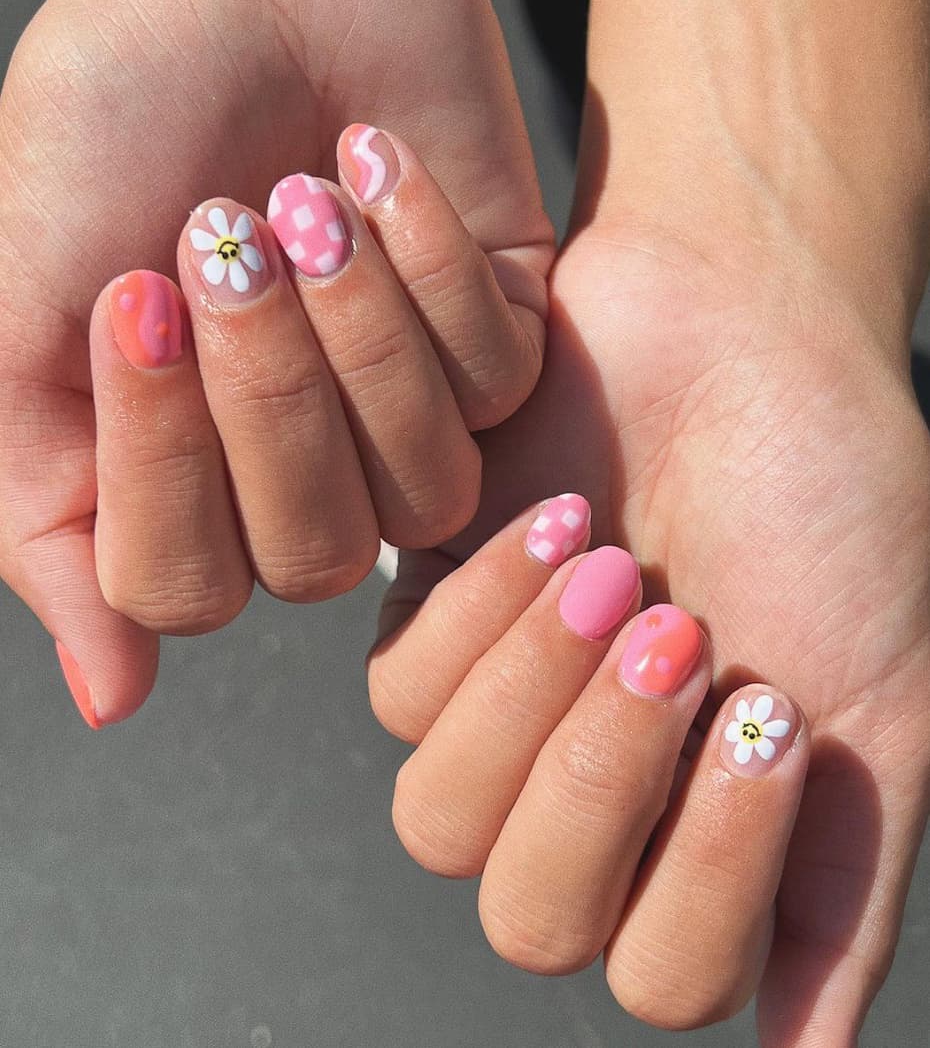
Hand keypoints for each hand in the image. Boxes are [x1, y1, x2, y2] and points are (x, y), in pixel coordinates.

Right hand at [88, 128, 542, 660]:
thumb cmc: (111, 117)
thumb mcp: (24, 315)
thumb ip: (47, 514)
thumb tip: (115, 700)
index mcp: (186, 477)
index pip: (188, 586)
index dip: (163, 461)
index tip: (129, 297)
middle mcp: (303, 468)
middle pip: (317, 549)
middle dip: (268, 393)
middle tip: (221, 238)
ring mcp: (408, 410)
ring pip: (423, 483)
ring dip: (356, 335)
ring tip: (301, 197)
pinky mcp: (496, 337)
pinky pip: (496, 378)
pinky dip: (430, 266)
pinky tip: (378, 165)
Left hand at [374, 223, 929, 1041]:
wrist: (748, 331)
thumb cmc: (834, 500)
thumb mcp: (885, 700)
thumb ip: (845, 886)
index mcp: (704, 831)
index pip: (664, 972)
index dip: (712, 871)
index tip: (775, 710)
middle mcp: (597, 794)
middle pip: (530, 915)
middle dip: (606, 778)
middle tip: (680, 630)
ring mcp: (505, 715)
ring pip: (440, 820)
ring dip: (536, 699)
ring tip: (616, 572)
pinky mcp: (432, 620)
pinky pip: (398, 690)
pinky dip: (483, 614)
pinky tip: (557, 524)